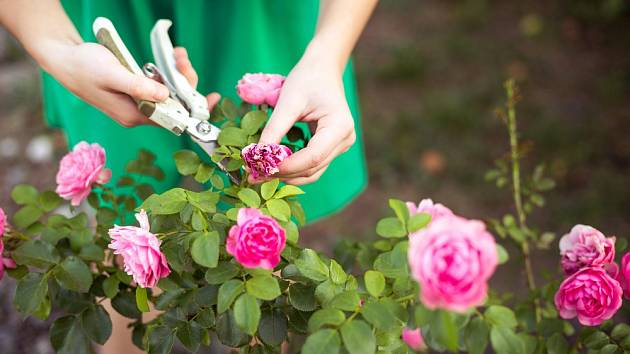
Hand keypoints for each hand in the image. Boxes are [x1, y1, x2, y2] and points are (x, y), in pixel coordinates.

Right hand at [45, 43, 218, 126]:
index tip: (212, 99)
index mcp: (133, 115)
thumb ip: (138, 87)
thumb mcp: (112, 74)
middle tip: (182, 58)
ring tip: (177, 53)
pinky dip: (168, 72)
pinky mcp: (137, 91)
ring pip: (169, 93)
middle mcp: (138, 113)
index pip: (172, 119)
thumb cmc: (85, 67)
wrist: (65, 60)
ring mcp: (138, 103)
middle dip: (184, 82)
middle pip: (174, 104)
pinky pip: (161, 85)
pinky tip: (170, 58)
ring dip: (177, 74)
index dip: (194, 110)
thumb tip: (165, 96)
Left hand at [256, 53, 355, 184]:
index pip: (313, 156)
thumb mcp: (288, 101)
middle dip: (283, 173)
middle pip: (313, 168)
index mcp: (339, 126)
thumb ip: (274, 129)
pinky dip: (293, 169)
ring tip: (260, 174)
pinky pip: (312, 165)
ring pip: (313, 172)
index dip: (287, 166)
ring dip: (287, 175)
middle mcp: (345, 140)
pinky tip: (273, 167)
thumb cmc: (307, 80)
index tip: (261, 168)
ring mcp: (340, 146)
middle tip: (254, 175)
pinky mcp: (332, 148)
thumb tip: (257, 155)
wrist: (322, 70)